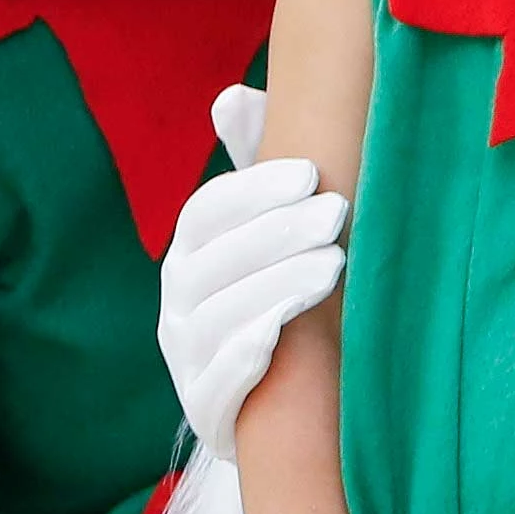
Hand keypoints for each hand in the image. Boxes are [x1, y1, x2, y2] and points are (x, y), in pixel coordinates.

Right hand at [158, 85, 345, 448]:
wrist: (285, 415)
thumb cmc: (280, 304)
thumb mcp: (269, 240)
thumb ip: (256, 174)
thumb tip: (233, 98)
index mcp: (190, 257)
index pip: (205, 214)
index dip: (252, 190)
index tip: (310, 173)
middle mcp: (178, 306)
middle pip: (212, 261)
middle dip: (275, 233)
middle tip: (337, 213)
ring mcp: (187, 361)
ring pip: (218, 318)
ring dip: (273, 287)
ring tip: (332, 267)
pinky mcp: (208, 414)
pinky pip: (216, 383)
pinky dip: (245, 356)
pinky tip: (279, 335)